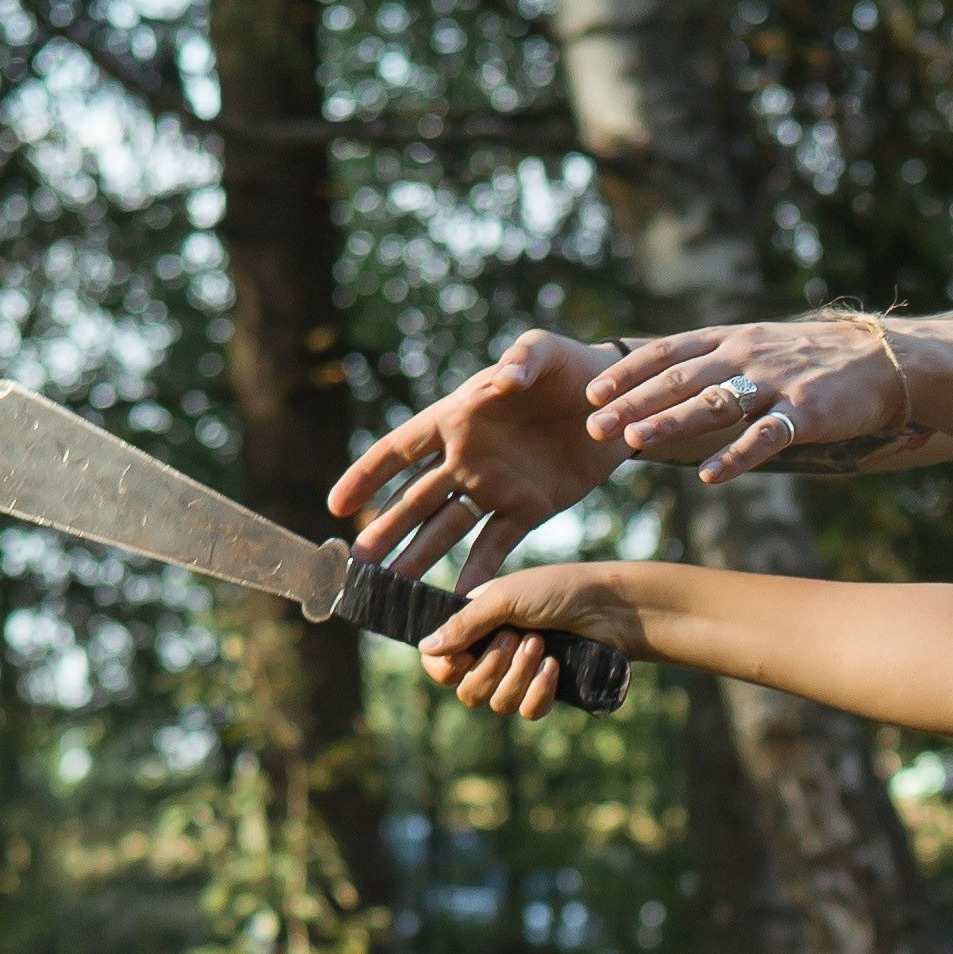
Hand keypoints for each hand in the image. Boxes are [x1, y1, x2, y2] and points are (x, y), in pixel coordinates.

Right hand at [330, 333, 625, 585]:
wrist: (615, 400)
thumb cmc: (570, 365)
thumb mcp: (544, 351)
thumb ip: (521, 359)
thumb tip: (501, 380)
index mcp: (456, 418)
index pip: (399, 450)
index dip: (366, 476)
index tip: (337, 508)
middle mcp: (466, 457)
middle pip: (414, 500)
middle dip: (385, 532)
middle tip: (358, 566)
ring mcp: (494, 486)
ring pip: (446, 529)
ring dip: (419, 558)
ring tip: (393, 590)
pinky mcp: (528, 508)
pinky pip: (496, 545)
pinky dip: (478, 572)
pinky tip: (459, 602)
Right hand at [417, 565, 642, 720]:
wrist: (608, 607)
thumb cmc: (557, 590)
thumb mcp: (505, 597)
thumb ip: (465, 623)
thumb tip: (425, 647)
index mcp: (475, 628)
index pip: (440, 665)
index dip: (445, 668)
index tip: (461, 656)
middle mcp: (492, 654)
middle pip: (466, 692)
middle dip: (491, 667)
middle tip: (517, 636)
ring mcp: (519, 677)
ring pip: (497, 705)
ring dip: (518, 675)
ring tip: (540, 644)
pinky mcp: (547, 692)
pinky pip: (528, 712)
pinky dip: (538, 692)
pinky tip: (554, 668)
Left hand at [586, 314, 918, 482]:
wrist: (884, 359)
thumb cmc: (817, 360)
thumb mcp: (761, 346)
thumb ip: (720, 362)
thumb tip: (673, 385)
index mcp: (732, 338)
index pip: (668, 350)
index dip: (628, 372)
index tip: (592, 392)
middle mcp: (747, 354)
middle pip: (680, 378)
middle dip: (633, 402)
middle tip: (594, 425)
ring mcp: (776, 382)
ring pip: (714, 402)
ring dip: (671, 422)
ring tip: (635, 442)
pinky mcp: (807, 412)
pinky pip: (765, 436)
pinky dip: (736, 456)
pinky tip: (709, 477)